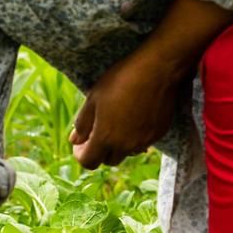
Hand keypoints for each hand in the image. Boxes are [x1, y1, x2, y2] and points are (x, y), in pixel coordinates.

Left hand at [71, 48, 189, 169]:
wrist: (157, 70)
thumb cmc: (121, 80)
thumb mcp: (94, 98)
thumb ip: (82, 123)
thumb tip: (75, 140)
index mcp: (106, 137)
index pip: (88, 162)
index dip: (81, 154)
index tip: (81, 143)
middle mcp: (125, 145)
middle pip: (108, 161)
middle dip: (100, 151)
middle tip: (97, 132)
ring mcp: (144, 141)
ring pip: (126, 153)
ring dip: (118, 146)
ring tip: (116, 124)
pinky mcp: (158, 134)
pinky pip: (142, 144)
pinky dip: (134, 138)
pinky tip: (133, 119)